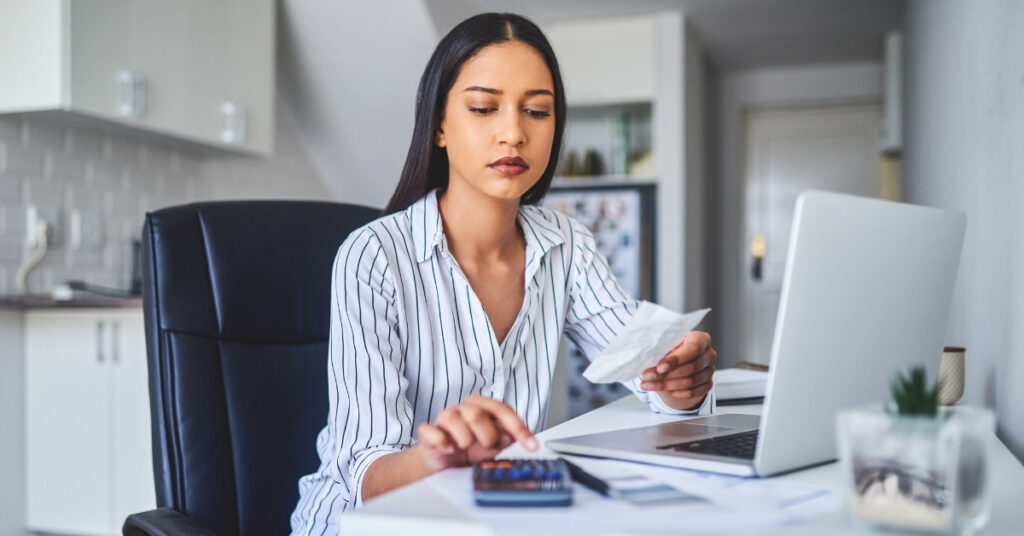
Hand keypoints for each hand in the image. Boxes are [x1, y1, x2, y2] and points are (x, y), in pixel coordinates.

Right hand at [415, 394, 538, 472]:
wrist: (444, 463)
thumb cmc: (470, 449)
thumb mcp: (494, 444)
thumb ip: (506, 438)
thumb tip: (517, 437)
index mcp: (482, 406)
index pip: (502, 409)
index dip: (518, 428)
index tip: (531, 446)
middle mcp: (463, 408)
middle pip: (477, 413)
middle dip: (488, 436)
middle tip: (488, 447)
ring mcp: (444, 418)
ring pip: (455, 420)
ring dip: (465, 441)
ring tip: (466, 449)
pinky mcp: (428, 432)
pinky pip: (432, 432)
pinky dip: (442, 443)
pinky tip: (449, 450)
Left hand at [640, 330, 716, 410]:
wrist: (678, 365)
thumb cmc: (672, 351)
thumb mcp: (666, 347)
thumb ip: (662, 353)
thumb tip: (652, 366)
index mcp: (701, 339)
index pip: (693, 349)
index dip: (676, 360)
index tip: (659, 368)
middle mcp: (709, 354)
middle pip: (692, 367)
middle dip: (667, 375)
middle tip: (648, 377)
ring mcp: (710, 370)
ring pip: (691, 381)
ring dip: (668, 385)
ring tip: (650, 384)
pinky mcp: (708, 384)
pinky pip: (693, 392)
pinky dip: (676, 393)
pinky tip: (663, 390)